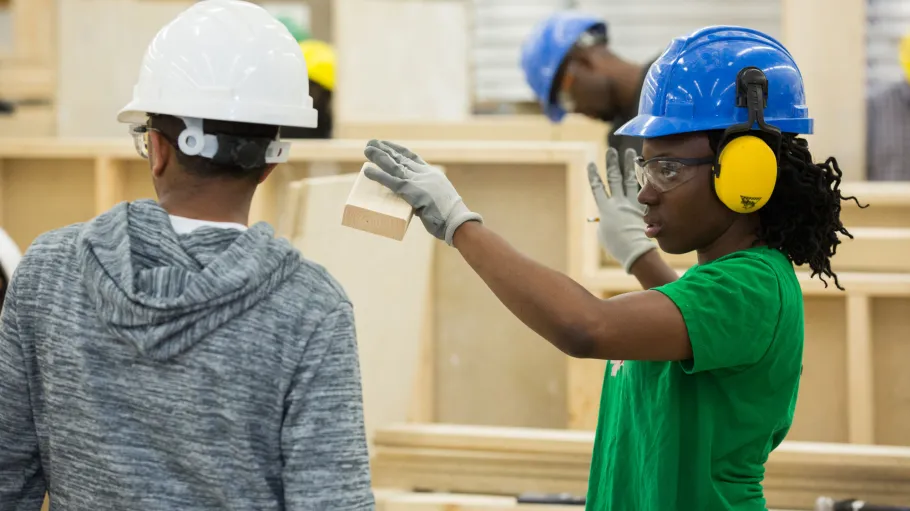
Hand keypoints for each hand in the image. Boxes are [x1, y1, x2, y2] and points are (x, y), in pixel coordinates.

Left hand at [363, 139, 482, 244]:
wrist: (457, 222)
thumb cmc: (450, 217)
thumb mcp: (440, 200)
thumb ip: (427, 198)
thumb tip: (417, 205)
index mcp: (432, 174)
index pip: (412, 157)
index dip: (399, 150)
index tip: (388, 145)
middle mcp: (425, 174)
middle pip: (401, 157)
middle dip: (385, 149)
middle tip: (372, 142)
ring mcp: (418, 182)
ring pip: (394, 165)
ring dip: (379, 156)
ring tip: (367, 149)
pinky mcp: (411, 192)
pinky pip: (391, 181)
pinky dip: (378, 175)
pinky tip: (367, 171)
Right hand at [588, 147, 654, 272]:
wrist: (635, 250)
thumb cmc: (617, 246)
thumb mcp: (604, 233)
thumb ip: (604, 221)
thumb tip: (606, 217)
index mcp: (605, 209)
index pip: (597, 187)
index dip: (594, 175)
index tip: (591, 163)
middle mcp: (617, 202)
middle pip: (613, 178)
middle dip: (611, 163)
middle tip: (611, 150)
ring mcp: (631, 203)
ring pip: (629, 179)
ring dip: (628, 164)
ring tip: (629, 152)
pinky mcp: (643, 206)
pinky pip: (643, 189)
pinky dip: (643, 179)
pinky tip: (645, 169)